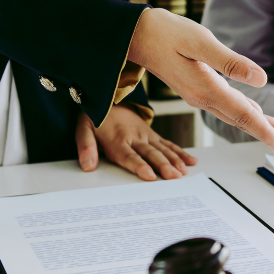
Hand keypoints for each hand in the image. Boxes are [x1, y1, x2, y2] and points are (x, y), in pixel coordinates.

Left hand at [76, 104, 197, 180]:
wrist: (108, 97)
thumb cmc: (95, 118)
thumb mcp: (82, 129)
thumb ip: (85, 147)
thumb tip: (87, 166)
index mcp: (117, 140)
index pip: (129, 156)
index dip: (140, 166)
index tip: (150, 175)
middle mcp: (134, 138)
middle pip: (150, 154)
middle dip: (163, 166)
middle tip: (173, 177)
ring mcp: (146, 135)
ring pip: (163, 149)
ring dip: (175, 161)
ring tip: (183, 172)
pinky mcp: (153, 135)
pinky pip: (168, 144)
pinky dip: (180, 152)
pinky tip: (190, 161)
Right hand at [128, 9, 273, 155]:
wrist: (133, 35)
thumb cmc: (165, 32)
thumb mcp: (200, 41)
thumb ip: (231, 62)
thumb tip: (260, 79)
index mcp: (205, 88)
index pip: (243, 114)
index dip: (265, 130)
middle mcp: (202, 97)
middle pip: (240, 120)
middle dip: (265, 134)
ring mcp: (197, 94)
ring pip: (233, 114)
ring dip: (256, 124)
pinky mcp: (195, 87)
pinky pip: (224, 105)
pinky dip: (242, 111)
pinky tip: (252, 112)